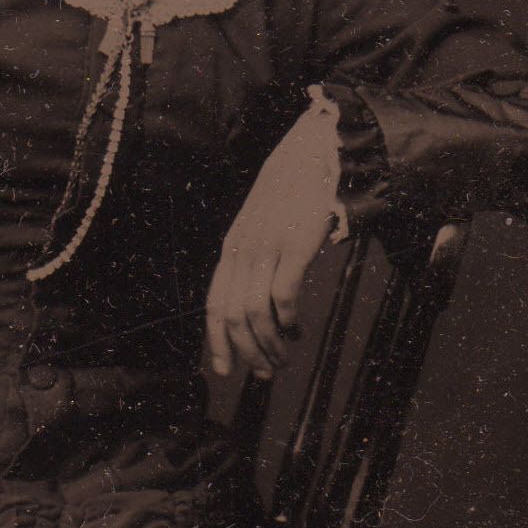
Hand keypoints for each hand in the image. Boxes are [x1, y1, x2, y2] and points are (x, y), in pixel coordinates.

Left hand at [206, 107, 341, 379]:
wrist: (312, 152)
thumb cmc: (291, 191)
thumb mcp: (260, 224)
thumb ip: (255, 256)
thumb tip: (260, 300)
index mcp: (232, 248)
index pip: (215, 303)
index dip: (216, 340)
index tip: (223, 370)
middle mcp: (243, 250)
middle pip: (233, 316)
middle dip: (246, 352)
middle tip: (264, 375)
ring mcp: (267, 248)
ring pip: (256, 314)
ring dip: (270, 344)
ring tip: (284, 358)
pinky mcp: (294, 247)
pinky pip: (283, 297)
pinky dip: (288, 322)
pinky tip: (297, 330)